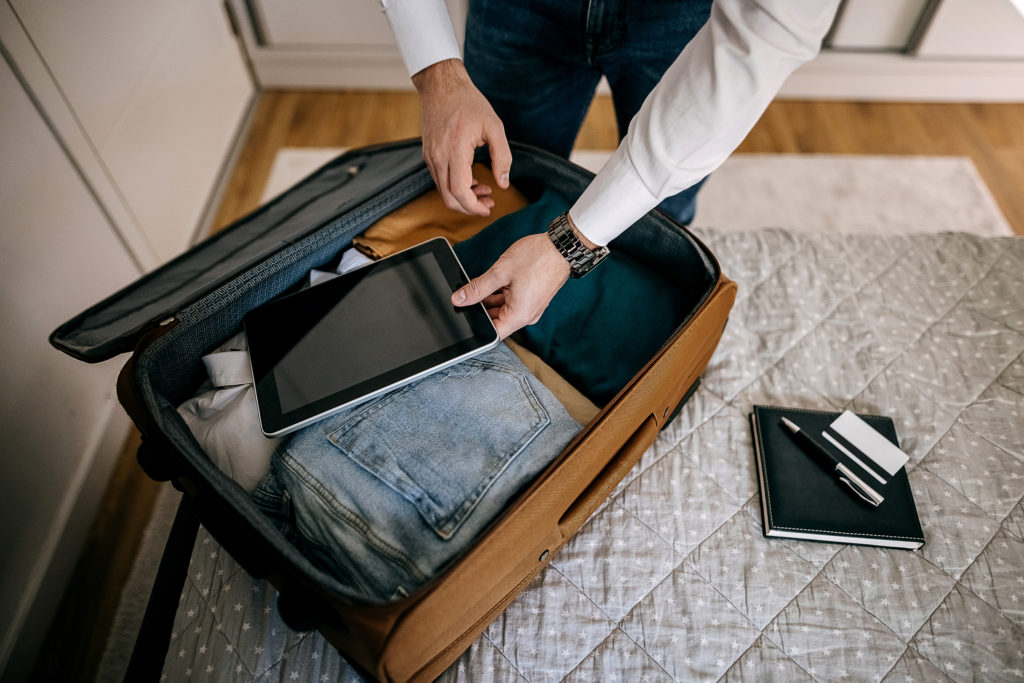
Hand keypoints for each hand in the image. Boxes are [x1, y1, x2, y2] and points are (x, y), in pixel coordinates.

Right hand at [412, 59, 512, 215]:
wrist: (442, 86)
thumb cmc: (468, 102)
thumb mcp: (494, 126)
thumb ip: (502, 157)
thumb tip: (503, 183)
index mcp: (456, 150)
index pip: (460, 191)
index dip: (474, 207)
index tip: (488, 209)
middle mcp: (438, 157)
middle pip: (449, 198)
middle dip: (469, 208)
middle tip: (488, 204)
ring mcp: (431, 157)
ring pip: (443, 191)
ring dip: (463, 197)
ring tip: (484, 190)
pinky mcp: (428, 155)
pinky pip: (439, 179)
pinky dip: (454, 186)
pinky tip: (471, 179)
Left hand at [452, 233, 569, 338]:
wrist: (561, 246)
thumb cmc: (537, 258)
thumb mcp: (500, 272)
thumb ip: (477, 288)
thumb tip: (459, 299)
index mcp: (519, 315)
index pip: (492, 333)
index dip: (476, 327)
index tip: (464, 316)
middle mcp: (526, 316)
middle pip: (497, 320)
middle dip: (481, 309)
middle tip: (469, 293)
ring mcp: (531, 307)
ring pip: (503, 309)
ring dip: (490, 299)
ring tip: (483, 282)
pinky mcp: (533, 298)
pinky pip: (512, 301)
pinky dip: (501, 293)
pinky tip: (494, 281)